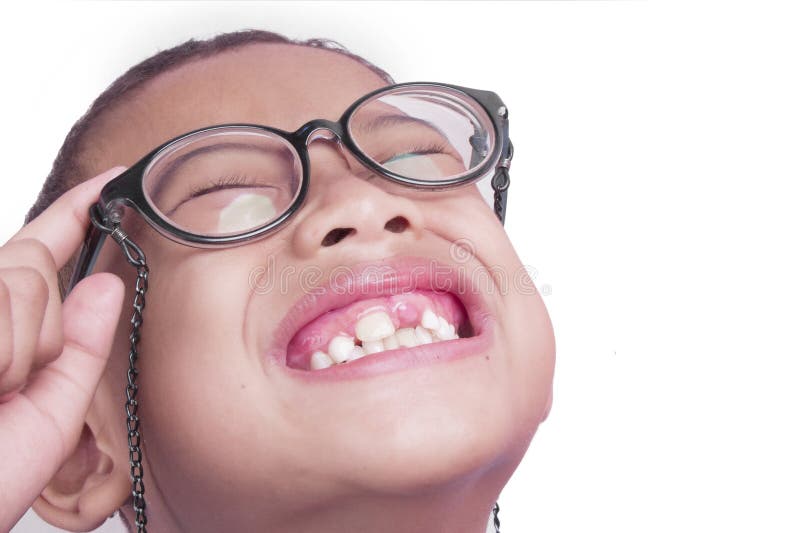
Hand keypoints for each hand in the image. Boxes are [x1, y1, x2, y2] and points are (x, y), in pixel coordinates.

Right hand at [0, 167, 126, 529]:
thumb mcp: (55, 409)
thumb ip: (80, 346)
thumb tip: (106, 285)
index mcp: (5, 328)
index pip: (39, 252)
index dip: (74, 212)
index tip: (107, 182)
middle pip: (32, 265)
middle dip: (43, 325)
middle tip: (14, 383)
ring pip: (20, 281)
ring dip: (22, 348)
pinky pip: (2, 301)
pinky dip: (6, 354)